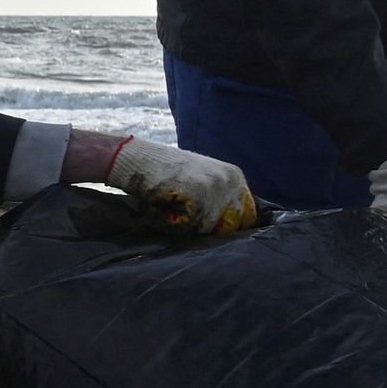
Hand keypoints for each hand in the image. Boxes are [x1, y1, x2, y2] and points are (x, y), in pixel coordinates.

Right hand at [102, 139, 257, 235]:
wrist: (138, 159)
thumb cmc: (166, 172)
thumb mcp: (203, 178)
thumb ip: (221, 197)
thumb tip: (232, 226)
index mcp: (234, 176)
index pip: (248, 215)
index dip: (230, 226)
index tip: (211, 227)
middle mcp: (229, 181)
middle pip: (231, 225)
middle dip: (211, 228)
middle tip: (188, 216)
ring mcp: (215, 188)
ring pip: (210, 229)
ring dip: (191, 226)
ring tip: (175, 209)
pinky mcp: (198, 197)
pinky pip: (193, 227)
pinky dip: (178, 224)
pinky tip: (167, 207)